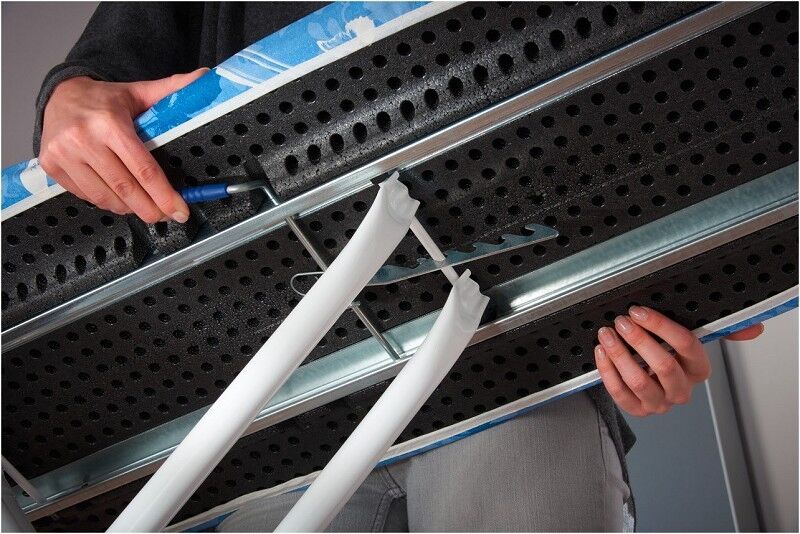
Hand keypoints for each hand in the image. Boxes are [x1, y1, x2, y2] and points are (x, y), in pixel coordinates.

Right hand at [39, 70, 206, 222]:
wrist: (59, 95)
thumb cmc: (104, 100)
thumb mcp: (139, 92)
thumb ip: (173, 89)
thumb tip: (207, 78)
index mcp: (110, 123)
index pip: (144, 169)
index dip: (165, 195)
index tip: (180, 209)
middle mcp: (83, 139)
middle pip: (126, 189)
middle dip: (151, 209)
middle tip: (167, 215)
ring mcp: (64, 154)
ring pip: (105, 198)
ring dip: (129, 208)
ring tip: (144, 205)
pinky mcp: (52, 165)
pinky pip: (86, 195)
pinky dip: (106, 201)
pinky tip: (119, 196)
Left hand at [594, 306, 762, 416]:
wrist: (650, 381)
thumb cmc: (669, 355)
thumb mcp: (690, 339)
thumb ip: (721, 330)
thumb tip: (754, 328)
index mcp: (698, 369)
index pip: (685, 345)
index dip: (660, 326)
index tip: (639, 311)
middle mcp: (680, 389)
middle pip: (662, 364)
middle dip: (638, 339)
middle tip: (621, 322)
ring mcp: (659, 402)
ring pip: (638, 380)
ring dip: (619, 354)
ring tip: (607, 334)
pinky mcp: (637, 410)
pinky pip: (619, 392)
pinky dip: (607, 370)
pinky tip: (601, 352)